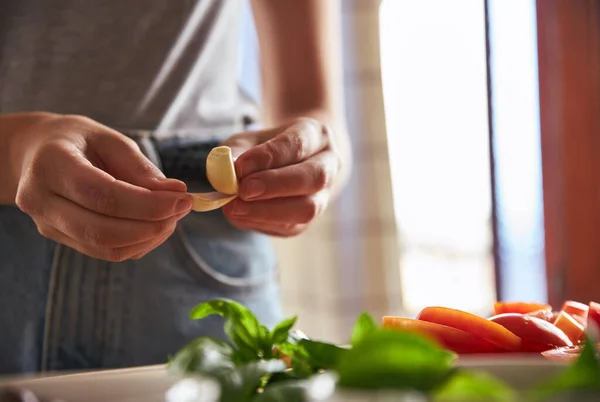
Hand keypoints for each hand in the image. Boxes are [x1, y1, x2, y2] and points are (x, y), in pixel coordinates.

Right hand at [13, 113, 191, 260]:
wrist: (34, 154)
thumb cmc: (77, 141)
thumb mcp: (109, 139)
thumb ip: (140, 167)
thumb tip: (175, 193)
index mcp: (50, 164)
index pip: (102, 195)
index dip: (147, 204)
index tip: (182, 198)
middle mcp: (39, 199)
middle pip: (101, 231)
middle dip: (151, 225)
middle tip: (182, 209)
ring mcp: (47, 224)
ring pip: (105, 248)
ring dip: (148, 237)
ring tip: (172, 215)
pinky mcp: (61, 239)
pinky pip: (105, 252)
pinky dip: (138, 243)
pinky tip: (155, 225)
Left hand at [221, 117, 341, 236]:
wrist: (285, 166)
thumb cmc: (264, 149)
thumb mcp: (248, 141)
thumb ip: (237, 152)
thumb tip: (227, 172)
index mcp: (316, 135)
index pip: (298, 144)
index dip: (270, 156)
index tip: (241, 166)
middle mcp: (328, 165)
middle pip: (314, 177)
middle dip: (276, 185)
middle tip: (243, 190)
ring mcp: (323, 196)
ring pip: (308, 208)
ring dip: (269, 210)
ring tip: (236, 207)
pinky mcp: (309, 221)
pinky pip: (291, 227)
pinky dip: (262, 222)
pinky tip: (240, 215)